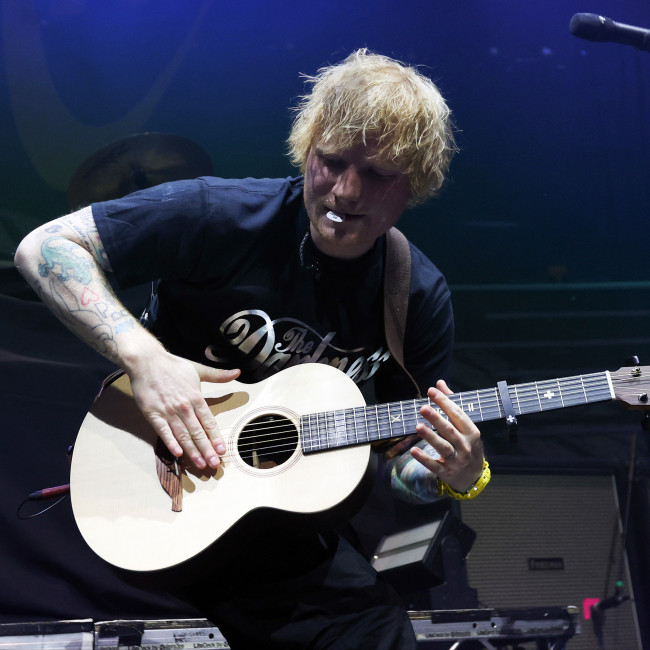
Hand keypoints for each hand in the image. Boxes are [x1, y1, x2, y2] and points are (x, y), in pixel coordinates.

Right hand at [128, 349, 239, 469]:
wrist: (147, 362)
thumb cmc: (173, 366)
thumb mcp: (198, 369)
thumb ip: (218, 375)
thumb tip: (237, 372)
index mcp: (196, 397)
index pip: (209, 422)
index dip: (215, 437)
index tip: (222, 450)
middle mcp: (184, 407)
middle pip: (197, 432)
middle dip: (206, 450)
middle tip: (214, 465)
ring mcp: (168, 412)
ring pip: (183, 435)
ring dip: (192, 451)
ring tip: (200, 464)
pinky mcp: (153, 414)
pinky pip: (163, 432)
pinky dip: (171, 443)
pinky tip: (178, 454)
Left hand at [410, 379, 484, 491]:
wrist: (473, 475)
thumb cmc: (466, 443)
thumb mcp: (464, 425)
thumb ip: (451, 403)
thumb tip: (439, 383)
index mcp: (471, 432)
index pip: (457, 414)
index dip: (444, 402)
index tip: (431, 391)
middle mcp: (465, 445)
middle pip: (450, 431)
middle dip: (437, 419)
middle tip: (423, 408)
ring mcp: (456, 460)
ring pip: (444, 448)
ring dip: (431, 437)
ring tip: (418, 426)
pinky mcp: (446, 471)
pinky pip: (435, 465)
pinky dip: (424, 459)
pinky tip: (413, 450)